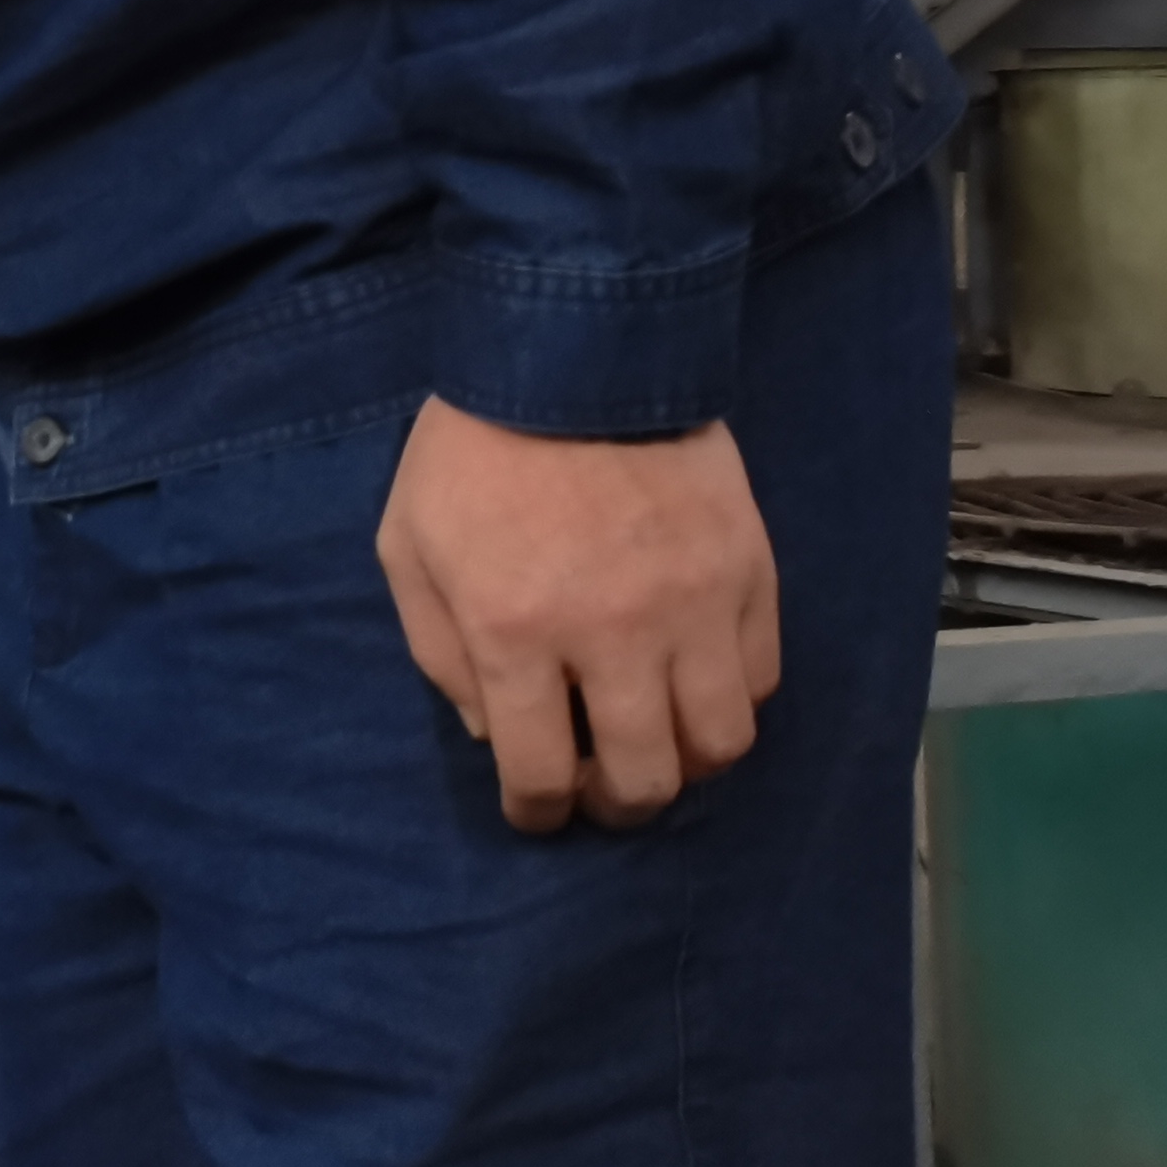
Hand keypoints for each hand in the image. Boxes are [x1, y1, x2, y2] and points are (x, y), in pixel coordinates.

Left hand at [376, 398, 781, 834]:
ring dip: (686, 766)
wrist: (573, 353)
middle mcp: (613, 636)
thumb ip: (439, 651)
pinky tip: (694, 685)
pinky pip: (758, 678)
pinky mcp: (749, 573)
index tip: (537, 811)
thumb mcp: (408, 547)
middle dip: (617, 805)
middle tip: (602, 791)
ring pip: (719, 744)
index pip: (540, 773)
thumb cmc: (472, 451)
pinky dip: (729, 700)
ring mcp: (692, 607)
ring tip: (657, 748)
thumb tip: (490, 732)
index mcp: (515, 632)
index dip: (538, 812)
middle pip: (644, 779)